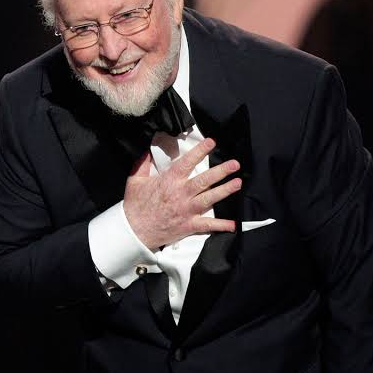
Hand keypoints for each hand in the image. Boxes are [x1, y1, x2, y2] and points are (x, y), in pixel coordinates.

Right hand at [123, 138, 240, 249]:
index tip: (211, 142)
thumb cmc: (135, 205)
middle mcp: (181, 193)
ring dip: (225, 191)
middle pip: (205, 180)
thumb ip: (143, 163)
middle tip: (235, 164)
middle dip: (221, 171)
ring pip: (210, 198)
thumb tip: (147, 150)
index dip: (200, 151)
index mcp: (169, 181)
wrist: (133, 231)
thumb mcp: (135, 180)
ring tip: (238, 183)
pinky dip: (221, 225)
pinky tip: (234, 224)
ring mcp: (187, 210)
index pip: (188, 162)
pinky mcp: (189, 225)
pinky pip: (207, 225)